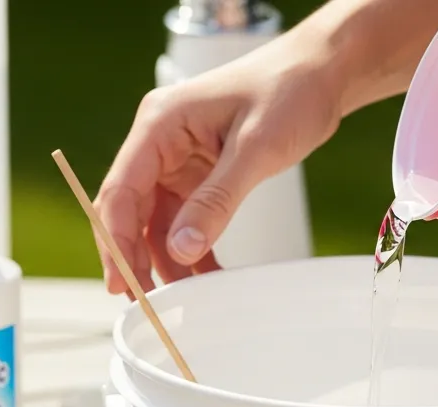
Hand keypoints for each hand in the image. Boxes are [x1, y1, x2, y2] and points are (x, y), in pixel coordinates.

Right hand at [93, 46, 342, 294]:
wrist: (322, 73)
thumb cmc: (289, 90)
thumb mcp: (256, 148)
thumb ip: (216, 200)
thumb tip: (180, 249)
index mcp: (159, 124)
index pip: (121, 190)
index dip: (115, 241)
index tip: (124, 284)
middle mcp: (159, 142)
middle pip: (130, 210)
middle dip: (135, 257)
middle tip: (146, 304)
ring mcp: (177, 159)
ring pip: (156, 221)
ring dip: (165, 260)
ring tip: (181, 299)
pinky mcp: (199, 173)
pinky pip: (184, 218)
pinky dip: (191, 249)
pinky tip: (206, 278)